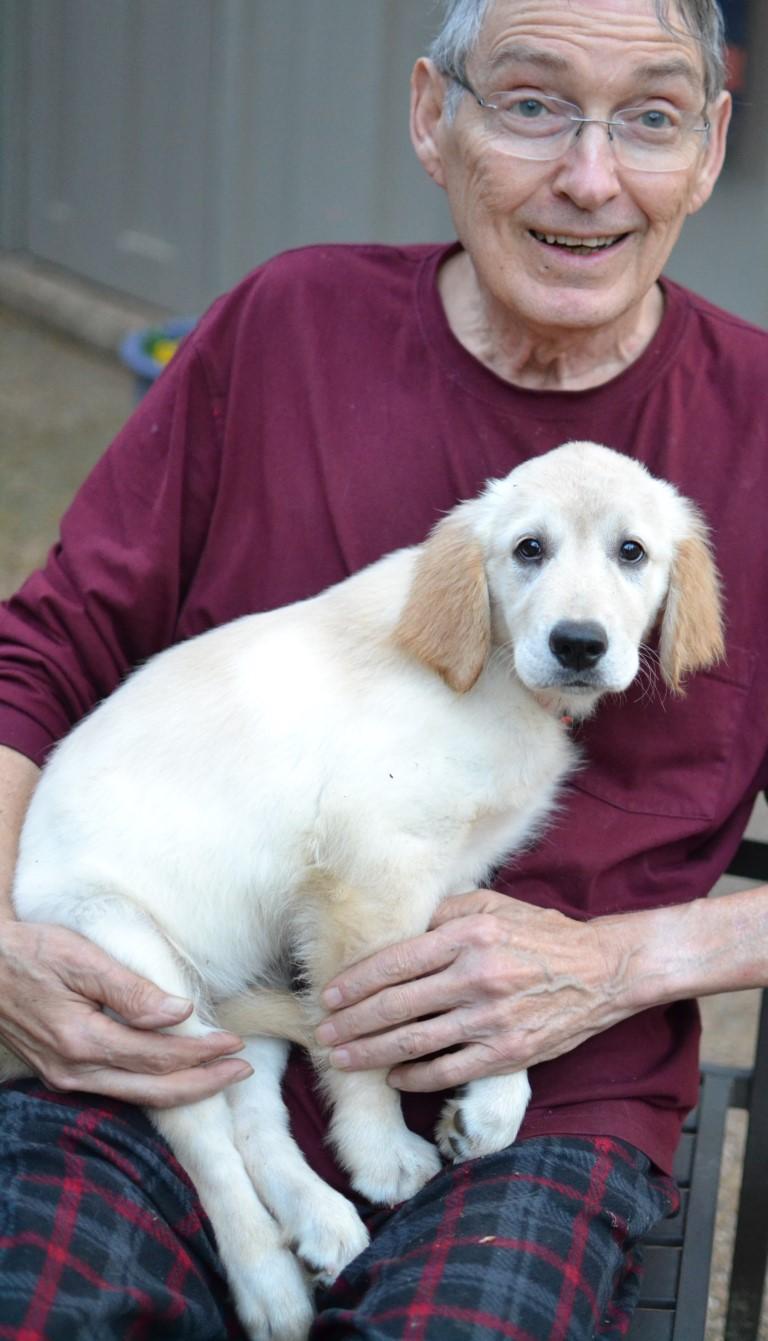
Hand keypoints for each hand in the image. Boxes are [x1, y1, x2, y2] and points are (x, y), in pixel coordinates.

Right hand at [0, 919, 250, 1105]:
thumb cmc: (29, 952)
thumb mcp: (80, 959)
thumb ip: (130, 990)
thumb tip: (180, 1013)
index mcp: (82, 1041)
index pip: (158, 1056)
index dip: (201, 1052)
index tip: (235, 1043)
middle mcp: (74, 1071)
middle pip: (153, 1089)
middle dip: (203, 1083)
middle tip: (242, 1071)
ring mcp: (64, 1078)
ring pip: (136, 1096)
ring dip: (181, 1089)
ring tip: (219, 1077)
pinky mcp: (59, 1074)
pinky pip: (116, 1089)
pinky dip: (151, 1087)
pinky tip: (172, 1077)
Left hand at [315, 890, 630, 1090]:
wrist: (602, 971)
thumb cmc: (540, 934)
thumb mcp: (492, 905)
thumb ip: (442, 912)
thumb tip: (395, 925)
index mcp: (469, 935)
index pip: (396, 962)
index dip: (356, 983)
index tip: (329, 996)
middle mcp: (476, 977)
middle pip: (396, 1006)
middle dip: (352, 1023)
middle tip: (322, 1034)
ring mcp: (492, 1019)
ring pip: (415, 1042)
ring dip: (371, 1054)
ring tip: (342, 1059)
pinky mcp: (508, 1053)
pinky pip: (449, 1071)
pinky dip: (415, 1077)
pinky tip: (393, 1077)